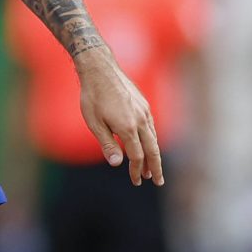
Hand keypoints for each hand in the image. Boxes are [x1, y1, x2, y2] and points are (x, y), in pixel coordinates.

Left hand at [76, 51, 161, 185]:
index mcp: (128, 127)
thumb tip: (117, 164)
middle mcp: (140, 120)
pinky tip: (148, 145)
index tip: (136, 181)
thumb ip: (108, 144)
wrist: (100, 69)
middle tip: (158, 181)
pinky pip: (151, 127)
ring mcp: (144, 111)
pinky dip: (151, 140)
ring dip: (153, 155)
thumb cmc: (93, 97)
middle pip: (152, 149)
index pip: (136, 155)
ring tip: (152, 169)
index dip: (136, 170)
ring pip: (153, 138)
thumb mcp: (95, 124)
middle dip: (155, 167)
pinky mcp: (143, 104)